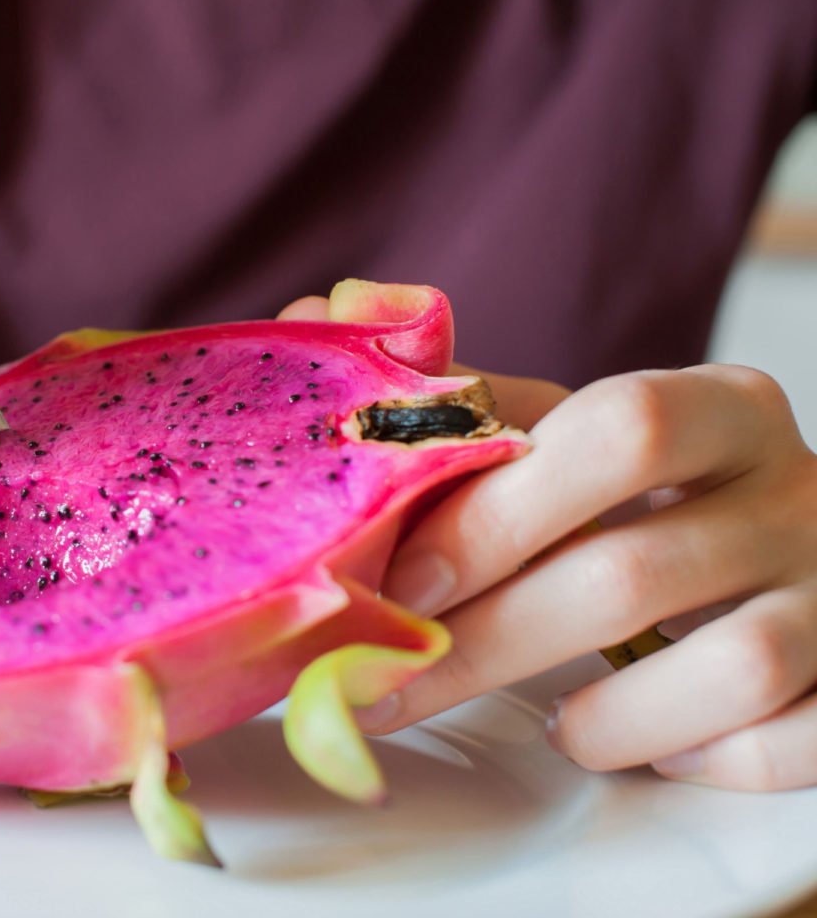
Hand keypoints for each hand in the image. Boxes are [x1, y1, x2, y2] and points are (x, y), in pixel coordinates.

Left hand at [363, 363, 816, 791]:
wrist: (795, 545)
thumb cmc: (647, 494)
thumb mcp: (578, 432)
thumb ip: (470, 408)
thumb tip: (330, 342)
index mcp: (720, 408)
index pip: (619, 429)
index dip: (497, 514)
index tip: (401, 587)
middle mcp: (797, 493)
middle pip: (634, 571)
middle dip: (493, 641)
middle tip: (397, 687)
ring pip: (731, 669)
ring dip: (610, 716)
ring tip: (556, 724)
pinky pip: (795, 741)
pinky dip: (709, 758)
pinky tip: (655, 747)